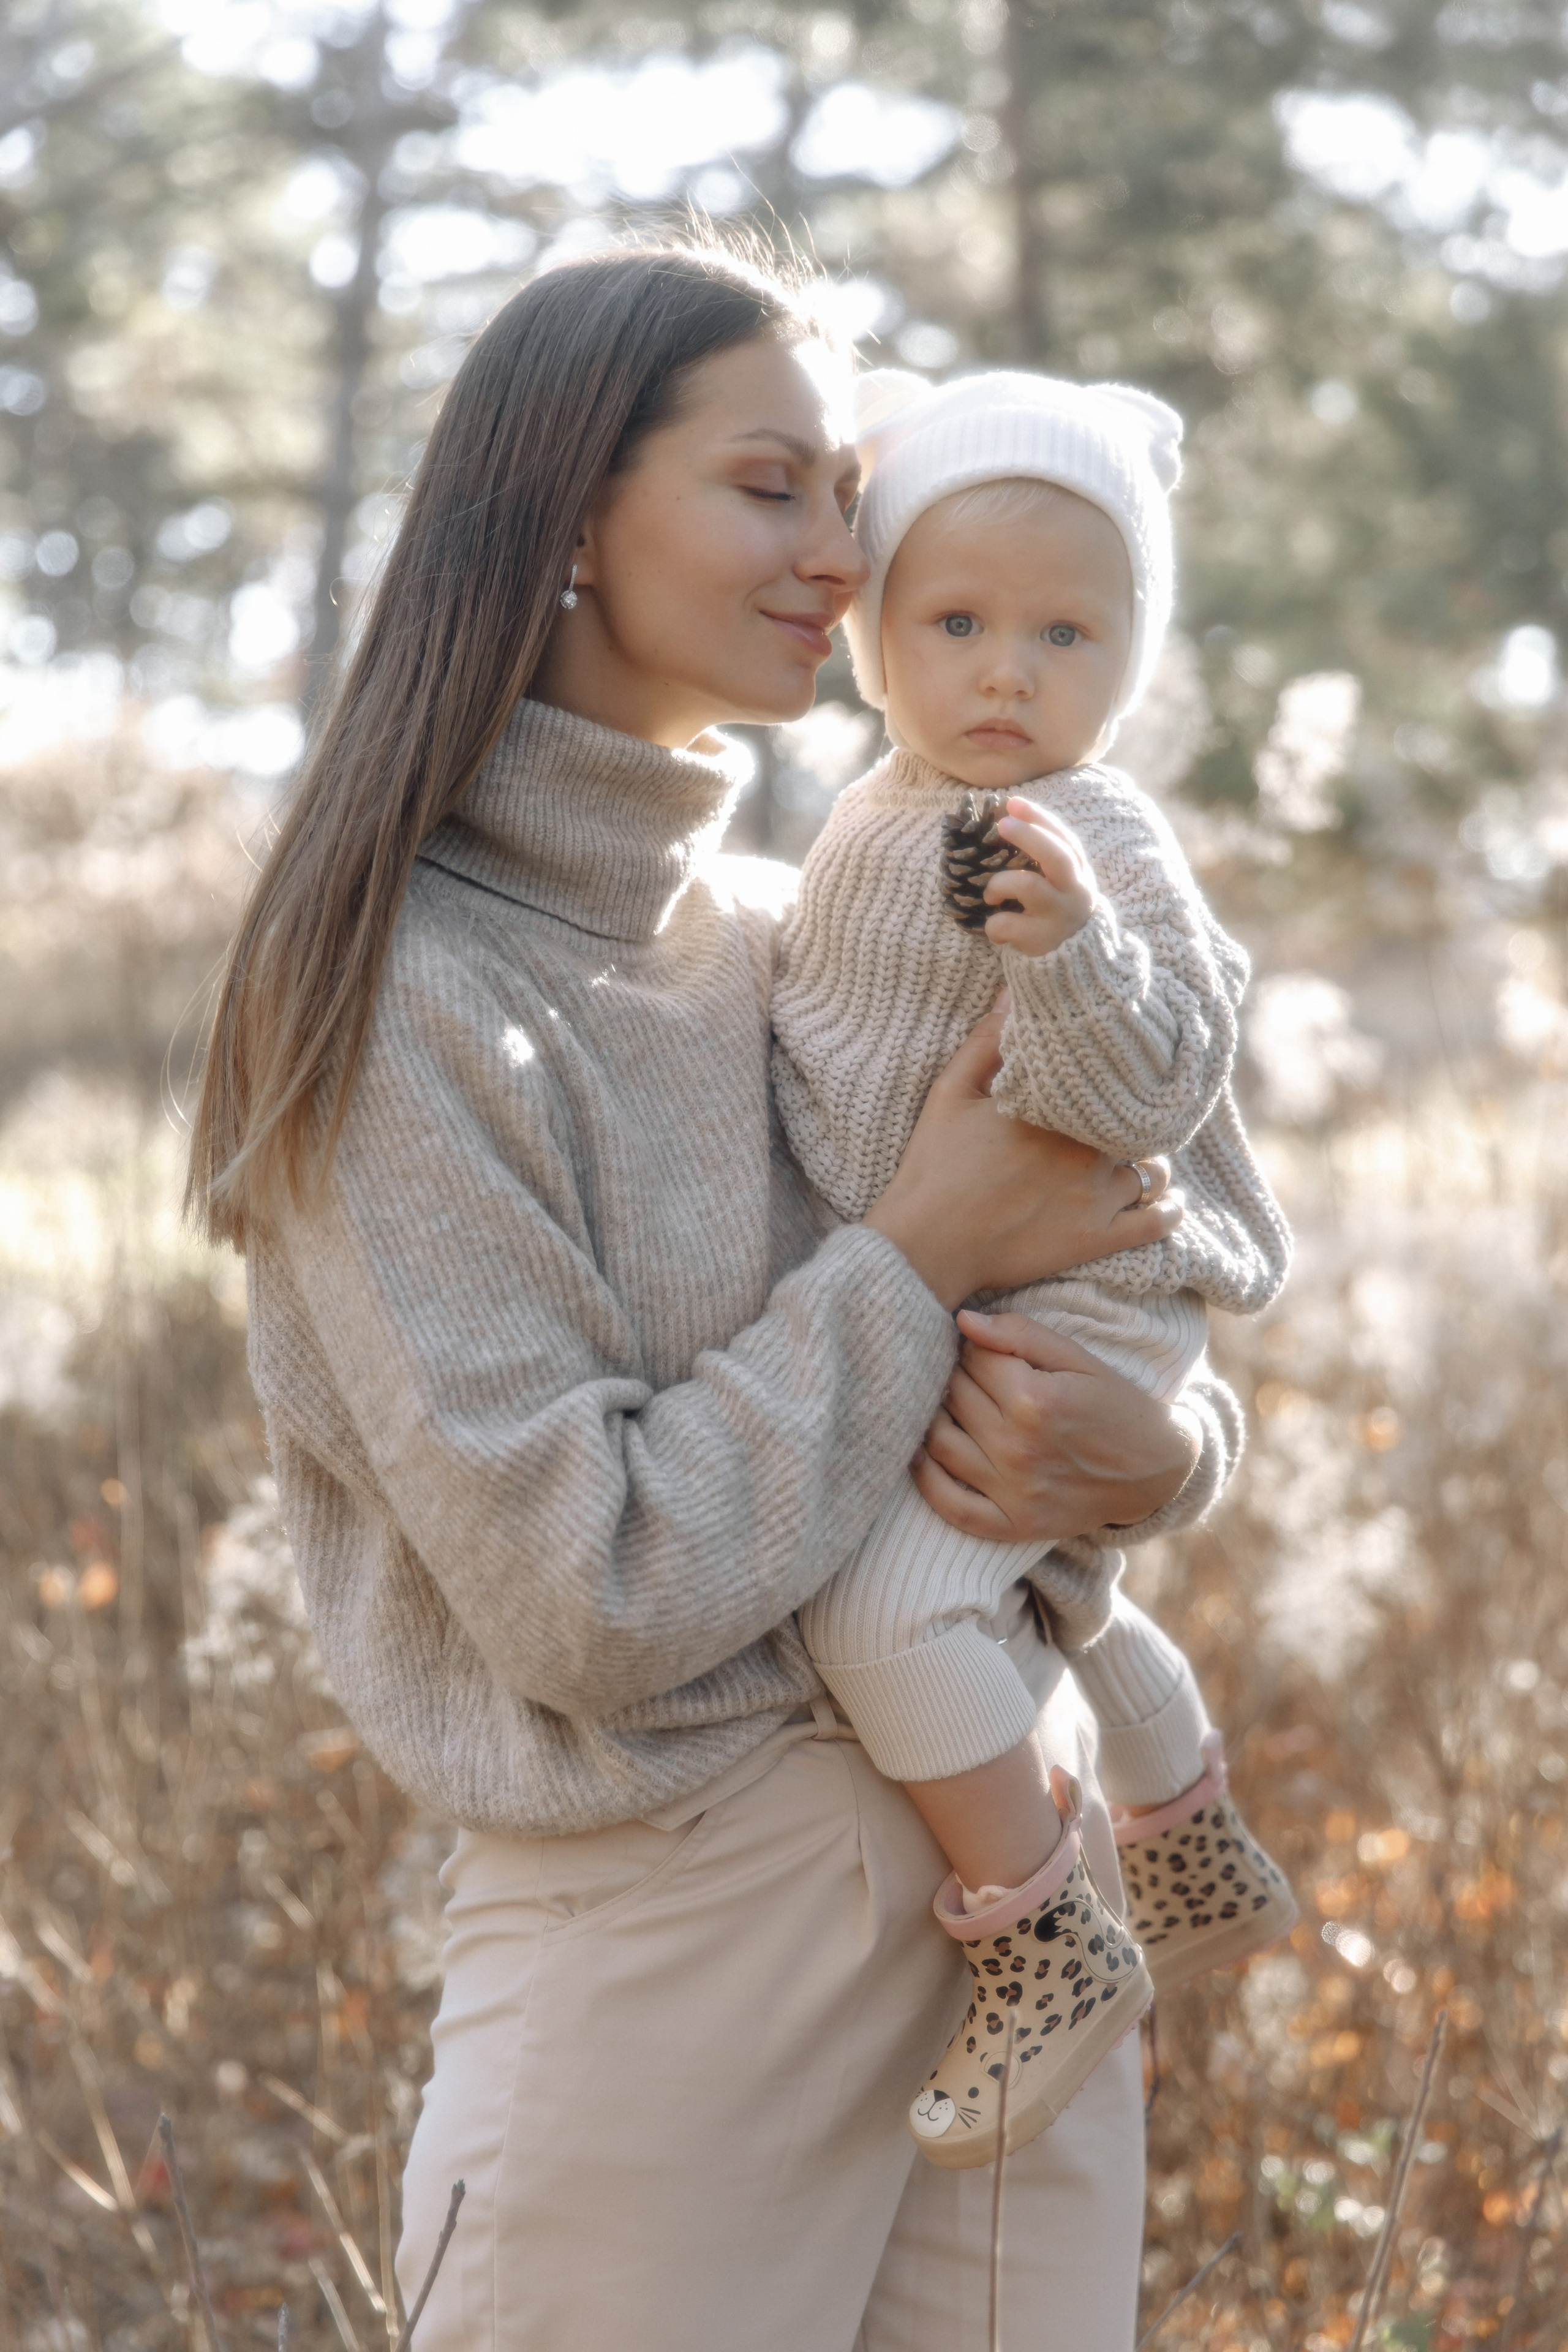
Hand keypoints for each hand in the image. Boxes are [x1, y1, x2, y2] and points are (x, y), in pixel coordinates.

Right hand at [864, 1002, 1182, 1310]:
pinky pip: (1158, 1221)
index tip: (1109, 1073)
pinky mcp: (1098, 1238)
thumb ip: (988, 1040)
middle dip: (1131, 1117)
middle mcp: (1085, 1146)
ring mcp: (1096, 1195)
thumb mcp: (951, 1092)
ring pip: (1153, 1167)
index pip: (1107, 1076)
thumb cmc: (934, 1167)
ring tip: (1132, 1156)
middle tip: (1122, 1116)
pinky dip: (1170, 1208)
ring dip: (1147, 1159)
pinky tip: (1167, 1199)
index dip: (1112, 1075)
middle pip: (1135, 1120)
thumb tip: (1015, 991)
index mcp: (1053, 1106)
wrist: (927, 1245)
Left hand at [912, 1310, 1199, 1541]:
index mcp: (1035, 1400)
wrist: (1156, 1471)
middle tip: (975, 1376)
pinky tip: (923, 1455)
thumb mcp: (1079, 1359)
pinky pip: (949, 1505)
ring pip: (939, 1441)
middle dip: (959, 1376)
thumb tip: (962, 1320)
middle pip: (954, 1395)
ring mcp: (1012, 1491)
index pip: (972, 1358)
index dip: (977, 1347)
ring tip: (954, 1405)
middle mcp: (1017, 1447)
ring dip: (937, 1417)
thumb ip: (1020, 1334)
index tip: (988, 1350)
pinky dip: (926, 1480)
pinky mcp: (1011, 1525)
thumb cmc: (1116, 1405)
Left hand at [983, 797, 1098, 955]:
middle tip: (1002, 824)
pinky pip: (1008, 924)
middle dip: (1028, 836)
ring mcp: (1059, 916)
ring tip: (990, 896)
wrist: (1077, 962)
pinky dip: (993, 924)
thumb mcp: (1060, 882)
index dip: (1038, 818)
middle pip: (1056, 856)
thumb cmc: (1056, 910)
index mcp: (1077, 872)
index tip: (1012, 802)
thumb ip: (1043, 856)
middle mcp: (1073, 891)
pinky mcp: (1042, 941)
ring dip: (999, 884)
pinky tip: (995, 929)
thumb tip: (1007, 815)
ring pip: (1028, 886)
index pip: (1063, 837)